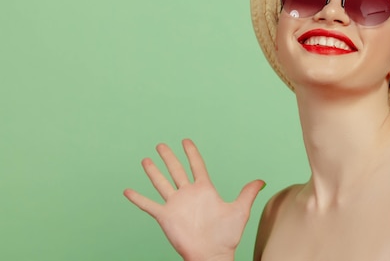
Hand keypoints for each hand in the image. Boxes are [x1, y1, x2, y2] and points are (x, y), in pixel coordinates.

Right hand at [123, 139, 265, 260]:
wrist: (213, 255)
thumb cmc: (227, 236)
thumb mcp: (240, 210)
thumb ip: (248, 193)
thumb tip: (262, 180)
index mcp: (205, 190)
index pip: (197, 166)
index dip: (191, 153)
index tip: (186, 140)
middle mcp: (189, 194)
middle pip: (176, 170)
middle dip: (169, 157)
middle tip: (161, 145)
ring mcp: (176, 204)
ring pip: (162, 183)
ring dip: (153, 172)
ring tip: (146, 160)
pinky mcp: (166, 217)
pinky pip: (149, 205)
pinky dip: (138, 198)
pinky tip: (127, 190)